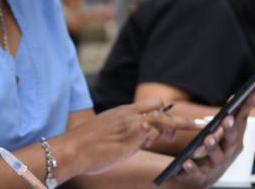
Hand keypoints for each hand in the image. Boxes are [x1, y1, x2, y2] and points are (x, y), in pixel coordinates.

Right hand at [61, 98, 201, 176]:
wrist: (71, 149)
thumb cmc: (86, 147)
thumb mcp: (109, 135)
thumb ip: (127, 134)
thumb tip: (144, 140)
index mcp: (121, 113)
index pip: (148, 105)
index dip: (163, 114)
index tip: (178, 122)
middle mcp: (127, 114)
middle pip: (158, 105)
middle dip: (175, 118)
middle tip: (183, 131)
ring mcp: (129, 124)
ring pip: (161, 117)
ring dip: (174, 128)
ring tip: (173, 139)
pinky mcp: (130, 135)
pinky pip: (154, 131)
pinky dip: (160, 137)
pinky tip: (153, 146)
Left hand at [168, 89, 254, 187]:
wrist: (202, 178)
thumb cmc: (215, 151)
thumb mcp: (223, 135)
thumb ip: (230, 118)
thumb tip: (235, 97)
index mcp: (234, 139)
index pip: (242, 120)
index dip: (248, 106)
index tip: (254, 90)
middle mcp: (228, 152)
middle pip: (231, 140)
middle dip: (230, 129)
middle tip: (228, 118)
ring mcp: (215, 165)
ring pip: (216, 156)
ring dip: (213, 147)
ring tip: (207, 138)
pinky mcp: (200, 176)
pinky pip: (197, 172)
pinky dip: (193, 167)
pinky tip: (186, 162)